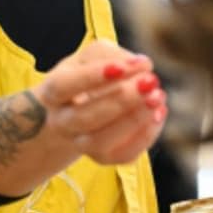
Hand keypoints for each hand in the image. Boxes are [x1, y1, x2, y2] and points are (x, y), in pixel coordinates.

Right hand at [34, 39, 168, 164]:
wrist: (78, 108)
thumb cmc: (87, 75)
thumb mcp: (91, 56)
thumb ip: (112, 54)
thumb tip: (142, 65)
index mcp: (53, 92)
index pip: (64, 86)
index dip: (92, 77)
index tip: (121, 67)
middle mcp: (62, 122)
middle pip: (84, 117)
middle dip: (121, 100)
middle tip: (151, 81)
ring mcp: (81, 144)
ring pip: (102, 141)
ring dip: (134, 120)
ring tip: (158, 96)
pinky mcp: (104, 158)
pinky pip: (124, 155)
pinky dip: (145, 135)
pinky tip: (159, 111)